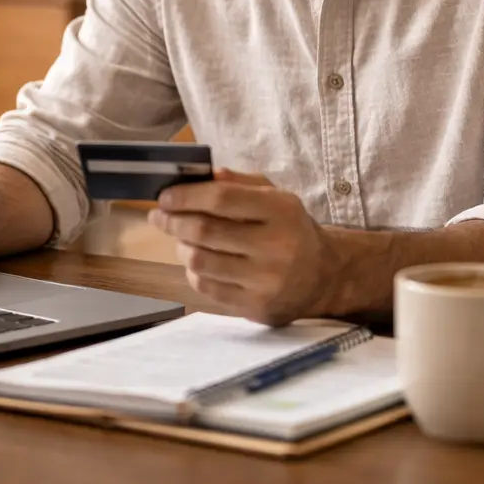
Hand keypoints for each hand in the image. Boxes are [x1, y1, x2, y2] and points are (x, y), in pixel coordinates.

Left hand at [147, 168, 339, 325]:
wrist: (324, 275)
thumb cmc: (290, 229)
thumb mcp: (276, 197)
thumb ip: (239, 183)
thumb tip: (202, 175)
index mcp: (282, 211)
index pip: (222, 199)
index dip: (186, 196)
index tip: (164, 197)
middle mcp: (277, 247)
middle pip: (205, 231)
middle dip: (173, 221)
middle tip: (159, 216)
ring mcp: (266, 281)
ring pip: (200, 261)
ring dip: (181, 247)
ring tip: (181, 239)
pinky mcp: (256, 307)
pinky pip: (207, 288)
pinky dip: (194, 272)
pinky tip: (198, 262)